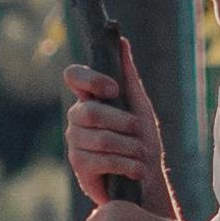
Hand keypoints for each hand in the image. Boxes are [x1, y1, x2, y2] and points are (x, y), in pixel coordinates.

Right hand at [66, 49, 176, 216]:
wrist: (146, 180)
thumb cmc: (142, 140)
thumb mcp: (139, 105)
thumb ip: (128, 75)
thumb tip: (121, 40)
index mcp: (90, 98)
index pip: (73, 75)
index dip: (91, 79)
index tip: (113, 89)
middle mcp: (77, 118)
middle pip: (90, 112)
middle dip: (123, 123)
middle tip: (138, 132)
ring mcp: (75, 143)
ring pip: (101, 139)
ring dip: (130, 147)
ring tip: (141, 154)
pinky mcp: (79, 167)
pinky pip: (101, 160)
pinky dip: (126, 164)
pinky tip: (136, 170)